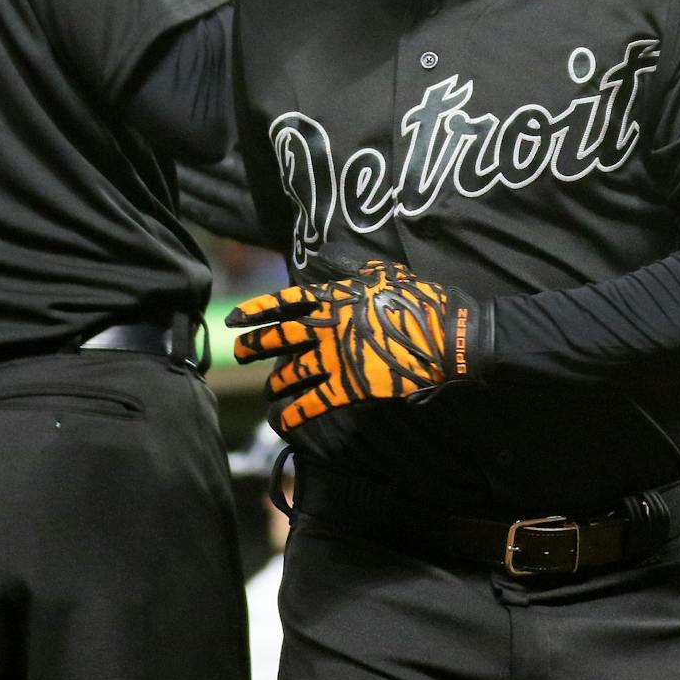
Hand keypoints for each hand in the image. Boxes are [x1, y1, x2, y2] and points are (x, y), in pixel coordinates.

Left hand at [227, 260, 491, 433]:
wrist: (445, 336)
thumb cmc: (420, 301)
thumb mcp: (386, 273)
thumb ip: (353, 268)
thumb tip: (329, 257)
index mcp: (334, 297)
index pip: (285, 302)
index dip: (256, 310)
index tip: (234, 318)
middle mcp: (327, 327)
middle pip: (279, 337)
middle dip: (254, 346)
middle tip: (239, 353)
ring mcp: (335, 358)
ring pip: (291, 372)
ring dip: (275, 383)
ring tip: (267, 391)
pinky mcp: (349, 386)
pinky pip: (313, 402)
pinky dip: (294, 414)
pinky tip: (283, 422)